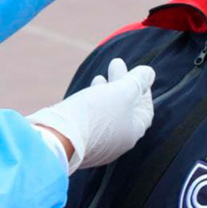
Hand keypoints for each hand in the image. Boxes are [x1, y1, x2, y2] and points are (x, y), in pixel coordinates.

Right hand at [27, 58, 154, 173]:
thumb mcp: (120, 92)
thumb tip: (149, 73)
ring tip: (100, 77)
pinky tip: (86, 94)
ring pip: (106, 114)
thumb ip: (136, 82)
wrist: (57, 138)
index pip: (145, 111)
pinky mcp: (79, 142)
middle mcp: (117, 143)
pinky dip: (92, 104)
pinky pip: (91, 120)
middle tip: (115, 63)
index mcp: (131, 134)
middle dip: (121, 84)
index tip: (136, 74)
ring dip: (106, 92)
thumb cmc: (95, 114)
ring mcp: (97, 144)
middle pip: (125, 110)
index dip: (143, 90)